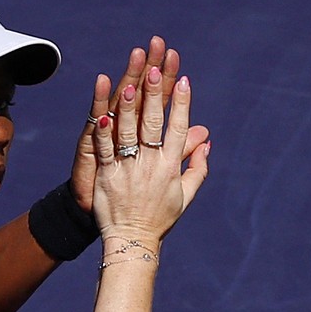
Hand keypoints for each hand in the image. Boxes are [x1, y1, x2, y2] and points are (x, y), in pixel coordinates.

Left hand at [82, 40, 208, 253]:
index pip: (179, 130)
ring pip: (129, 133)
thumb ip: (198, 167)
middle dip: (155, 95)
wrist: (132, 241)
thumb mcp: (184, 195)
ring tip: (131, 84)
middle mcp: (151, 165)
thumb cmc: (159, 218)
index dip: (182, 104)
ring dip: (130, 108)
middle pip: (154, 125)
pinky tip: (103, 113)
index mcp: (171, 167)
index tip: (184, 80)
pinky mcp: (107, 176)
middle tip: (156, 70)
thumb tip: (207, 142)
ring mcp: (128, 170)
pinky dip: (104, 132)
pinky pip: (105, 150)